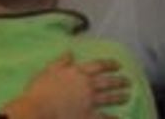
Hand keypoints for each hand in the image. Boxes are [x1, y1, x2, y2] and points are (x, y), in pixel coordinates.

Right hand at [6, 55, 130, 118]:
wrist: (36, 110)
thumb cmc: (38, 91)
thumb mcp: (48, 71)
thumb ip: (61, 61)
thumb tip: (69, 51)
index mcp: (79, 72)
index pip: (100, 65)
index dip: (111, 64)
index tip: (118, 65)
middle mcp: (88, 85)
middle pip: (109, 82)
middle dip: (120, 81)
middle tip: (128, 82)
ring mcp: (89, 101)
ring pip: (110, 98)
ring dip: (121, 97)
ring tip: (127, 97)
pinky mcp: (87, 116)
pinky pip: (104, 117)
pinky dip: (113, 118)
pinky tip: (119, 118)